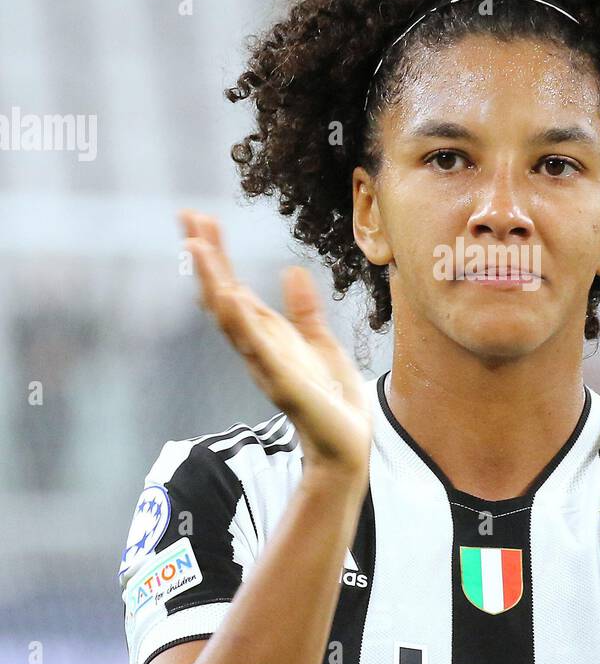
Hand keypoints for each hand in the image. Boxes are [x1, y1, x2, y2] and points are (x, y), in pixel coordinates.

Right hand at [179, 209, 372, 479]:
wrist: (346, 445)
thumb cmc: (332, 400)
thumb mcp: (320, 343)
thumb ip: (304, 310)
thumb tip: (291, 270)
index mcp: (267, 336)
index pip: (233, 288)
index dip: (217, 255)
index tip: (200, 220)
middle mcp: (257, 347)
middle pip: (222, 295)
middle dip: (206, 259)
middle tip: (188, 218)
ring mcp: (265, 364)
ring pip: (230, 317)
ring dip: (213, 282)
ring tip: (197, 246)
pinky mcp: (282, 382)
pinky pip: (257, 348)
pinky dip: (242, 322)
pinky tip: (230, 295)